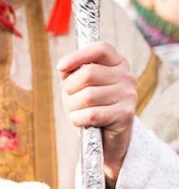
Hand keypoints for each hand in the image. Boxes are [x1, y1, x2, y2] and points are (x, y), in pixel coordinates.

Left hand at [58, 42, 136, 185]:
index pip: (100, 49)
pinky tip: (81, 122)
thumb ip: (72, 73)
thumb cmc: (90, 109)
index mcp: (117, 63)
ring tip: (77, 112)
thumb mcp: (79, 88)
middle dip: (70, 89)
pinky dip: (78, 119)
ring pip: (87, 96)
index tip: (61, 67)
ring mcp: (128, 95)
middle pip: (88, 73)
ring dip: (73, 107)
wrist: (105, 140)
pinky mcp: (125, 114)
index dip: (78, 55)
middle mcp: (126, 76)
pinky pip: (91, 114)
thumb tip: (64, 67)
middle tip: (71, 100)